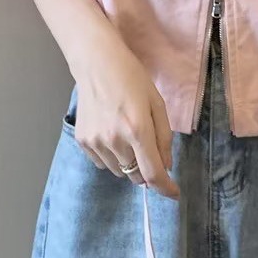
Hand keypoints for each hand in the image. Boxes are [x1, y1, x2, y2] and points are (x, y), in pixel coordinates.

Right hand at [72, 44, 179, 199]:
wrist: (97, 64)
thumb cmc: (132, 79)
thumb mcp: (157, 104)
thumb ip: (164, 137)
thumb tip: (166, 166)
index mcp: (138, 130)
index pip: (153, 173)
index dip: (165, 188)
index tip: (174, 194)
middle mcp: (115, 140)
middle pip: (136, 176)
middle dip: (147, 169)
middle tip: (148, 148)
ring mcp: (96, 142)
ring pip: (119, 171)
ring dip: (129, 163)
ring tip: (127, 135)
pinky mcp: (83, 141)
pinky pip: (102, 163)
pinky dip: (112, 157)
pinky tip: (112, 133)